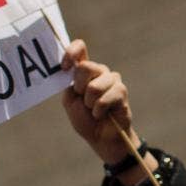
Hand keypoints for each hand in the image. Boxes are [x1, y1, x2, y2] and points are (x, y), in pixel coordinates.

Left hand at [61, 40, 156, 180]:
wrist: (100, 138)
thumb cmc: (85, 119)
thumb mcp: (70, 100)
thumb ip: (69, 84)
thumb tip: (71, 68)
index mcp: (84, 70)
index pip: (80, 48)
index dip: (71, 53)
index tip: (64, 67)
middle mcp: (100, 71)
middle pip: (86, 67)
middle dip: (79, 88)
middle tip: (84, 101)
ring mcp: (112, 80)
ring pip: (95, 86)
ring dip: (90, 103)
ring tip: (94, 109)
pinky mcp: (121, 92)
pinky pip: (106, 98)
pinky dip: (99, 110)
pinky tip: (102, 114)